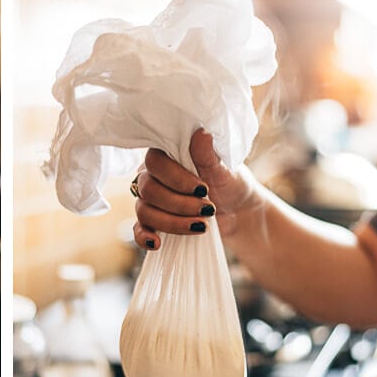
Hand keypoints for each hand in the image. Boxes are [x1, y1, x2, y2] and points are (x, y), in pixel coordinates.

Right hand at [132, 129, 258, 248]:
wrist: (237, 211)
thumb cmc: (229, 183)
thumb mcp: (223, 169)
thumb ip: (208, 154)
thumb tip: (201, 132)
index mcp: (166, 156)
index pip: (155, 163)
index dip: (175, 178)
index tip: (203, 189)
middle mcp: (152, 175)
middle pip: (148, 190)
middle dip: (179, 204)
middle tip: (208, 209)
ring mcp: (150, 200)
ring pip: (145, 211)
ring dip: (173, 222)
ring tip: (202, 225)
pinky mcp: (152, 222)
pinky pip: (138, 229)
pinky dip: (144, 237)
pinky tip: (157, 243)